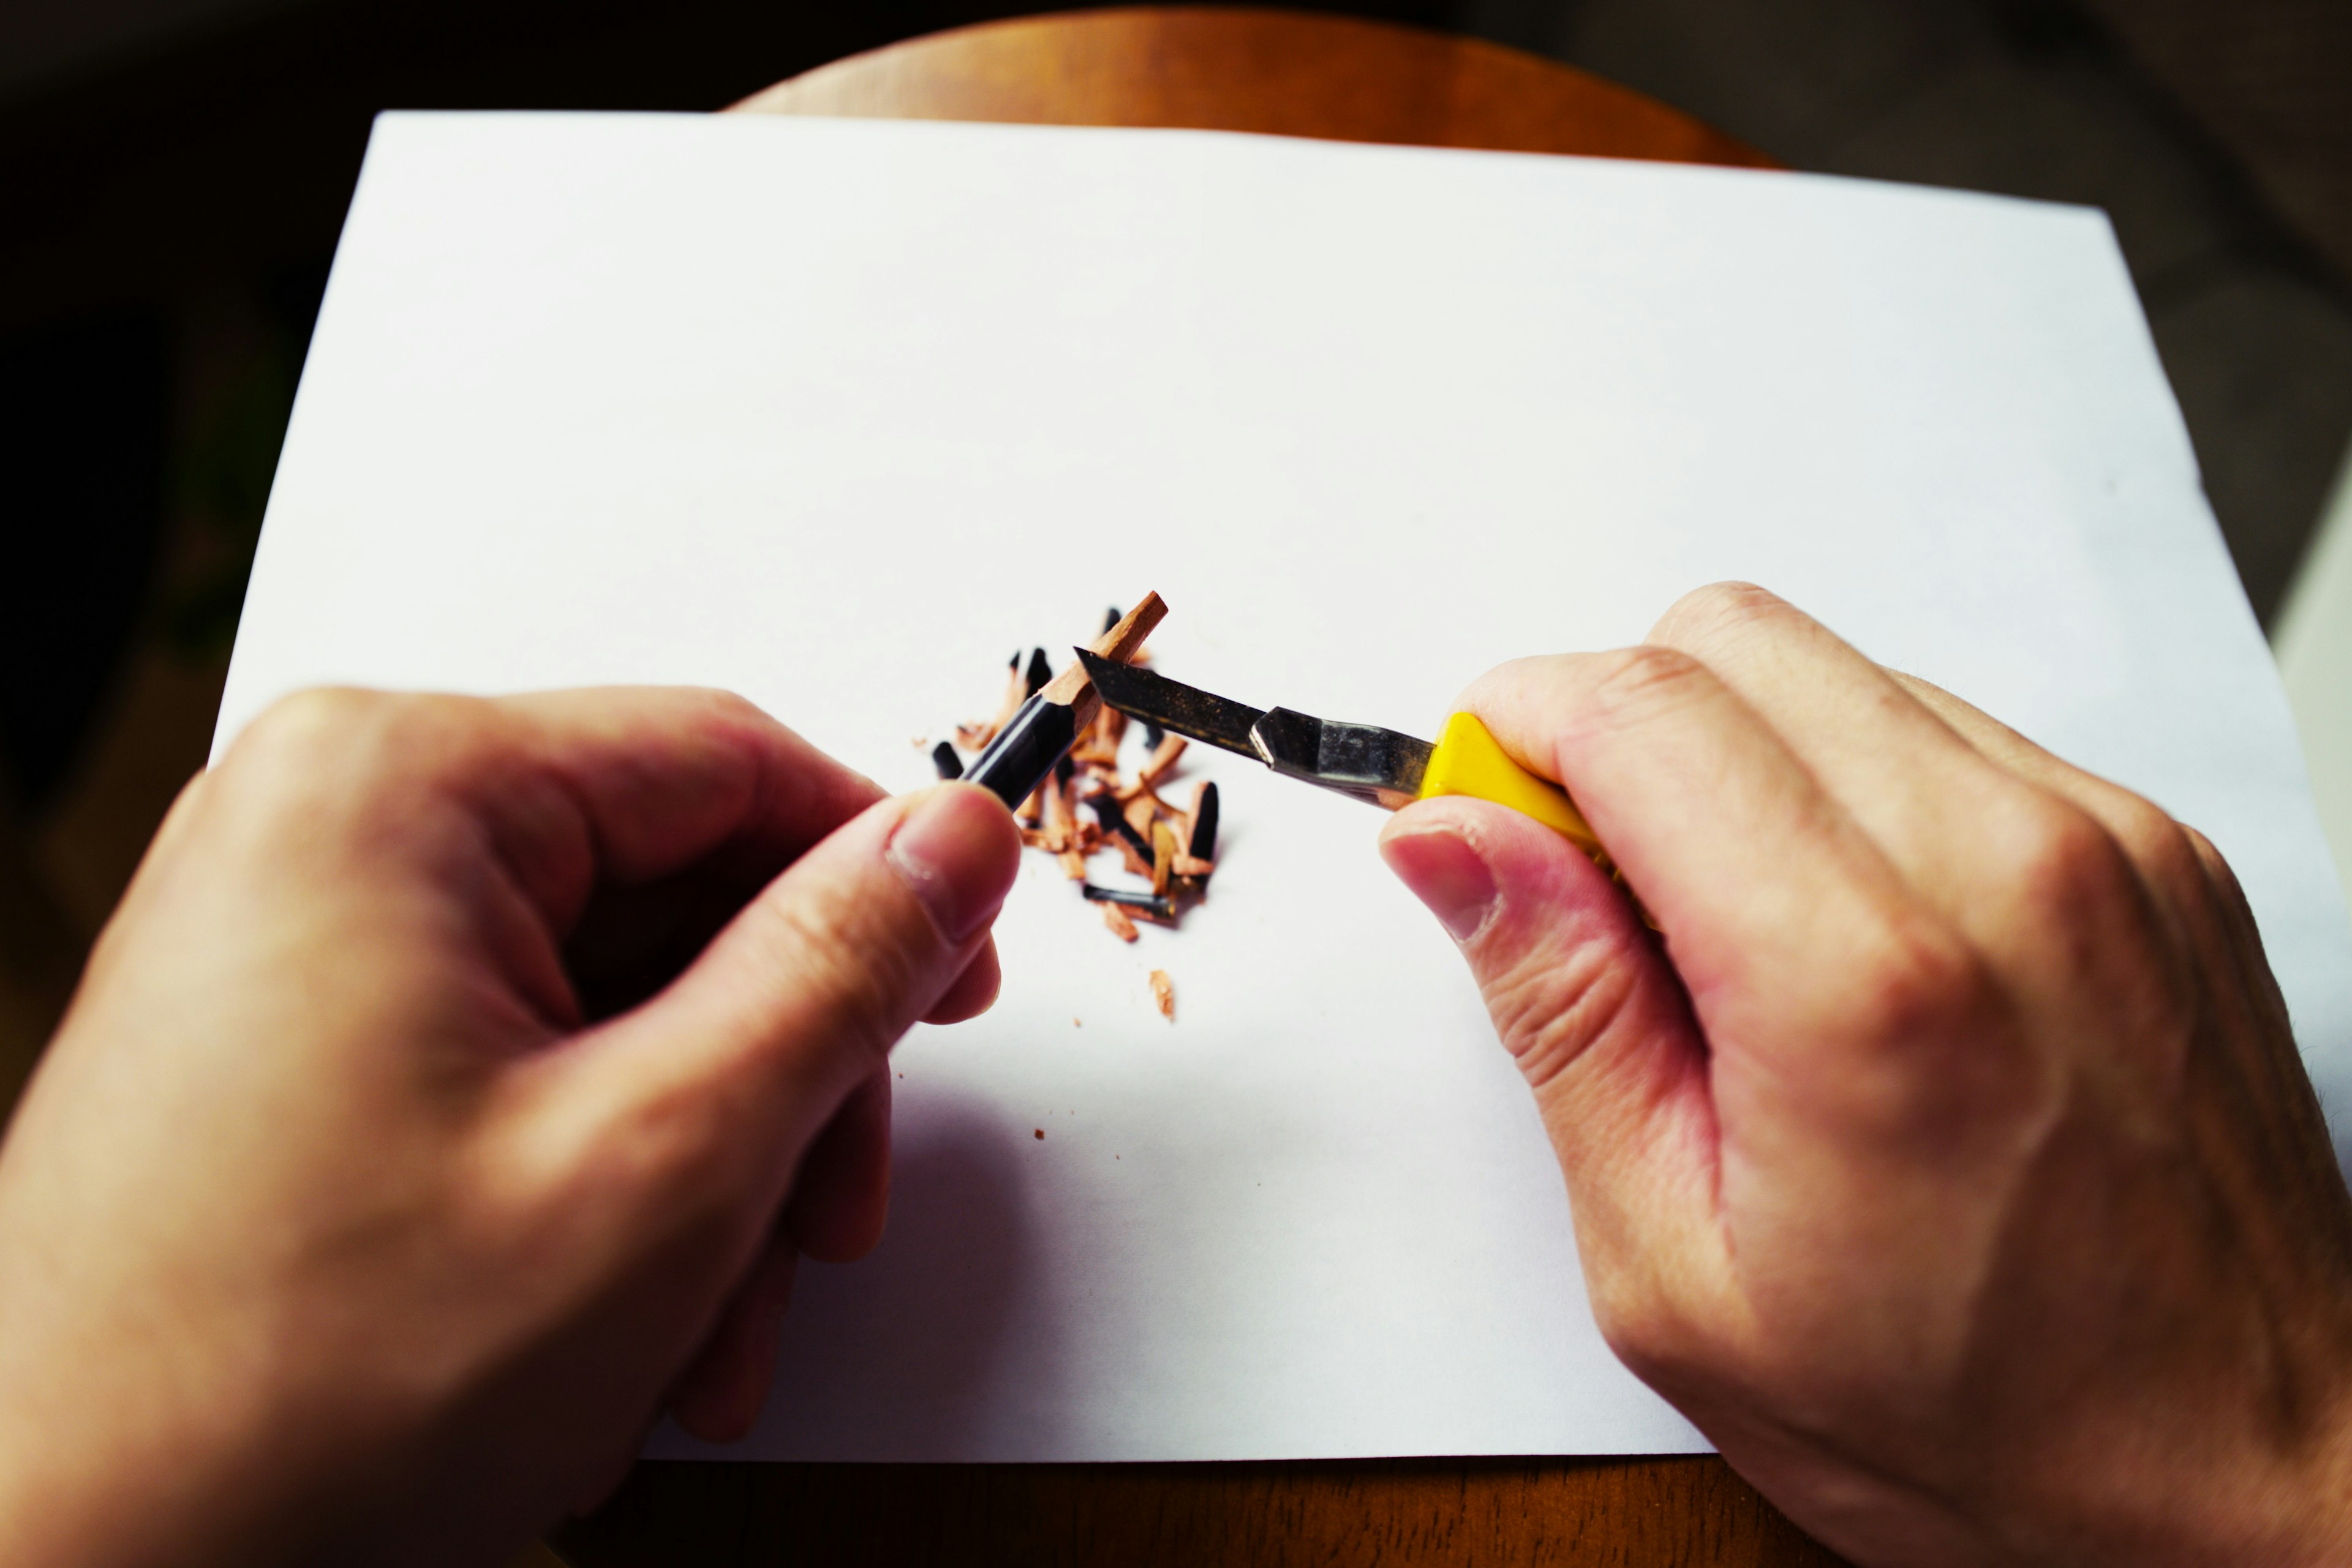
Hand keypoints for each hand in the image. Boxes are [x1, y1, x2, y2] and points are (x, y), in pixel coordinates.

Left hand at [0, 688, 1018, 1566]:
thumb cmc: (301, 1393)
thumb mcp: (666, 1156)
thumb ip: (839, 968)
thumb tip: (957, 838)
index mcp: (398, 789)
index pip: (727, 758)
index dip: (881, 873)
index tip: (962, 981)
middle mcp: (327, 835)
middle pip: (671, 896)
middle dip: (776, 1083)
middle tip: (823, 1226)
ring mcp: (294, 945)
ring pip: (607, 1002)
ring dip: (703, 1167)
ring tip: (705, 1335)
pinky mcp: (287, 1049)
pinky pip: (514, 1066)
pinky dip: (599, 1186)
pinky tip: (621, 1331)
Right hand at [1381, 584, 2351, 1566]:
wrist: (2248, 1473)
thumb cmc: (1986, 1420)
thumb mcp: (1681, 1268)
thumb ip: (1563, 1014)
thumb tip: (1458, 843)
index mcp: (1864, 980)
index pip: (1637, 710)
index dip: (1514, 732)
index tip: (1480, 812)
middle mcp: (2009, 869)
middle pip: (1728, 639)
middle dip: (1614, 727)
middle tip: (1593, 890)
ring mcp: (2106, 844)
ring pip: (1834, 670)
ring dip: (1736, 761)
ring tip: (1735, 947)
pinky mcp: (2157, 851)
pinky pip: (1944, 730)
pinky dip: (1851, 792)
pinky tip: (1848, 942)